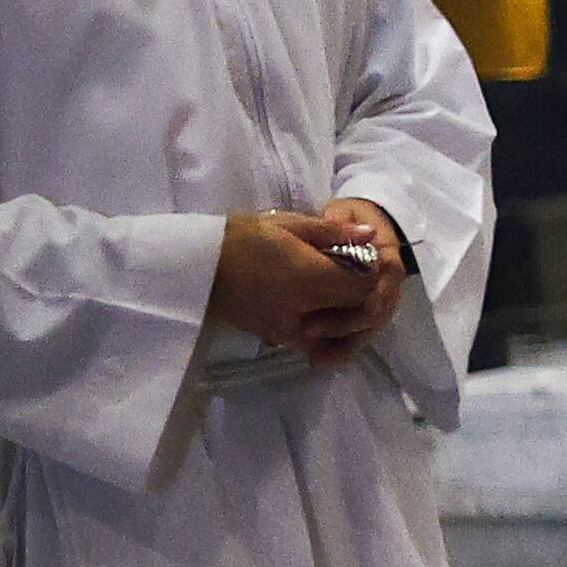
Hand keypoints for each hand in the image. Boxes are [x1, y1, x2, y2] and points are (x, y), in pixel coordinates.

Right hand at [212, 210, 383, 363]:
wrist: (194, 263)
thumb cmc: (240, 236)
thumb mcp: (287, 224)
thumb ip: (332, 232)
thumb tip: (371, 235)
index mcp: (310, 278)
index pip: (363, 286)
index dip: (368, 272)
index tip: (358, 256)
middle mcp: (304, 310)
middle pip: (354, 311)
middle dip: (359, 293)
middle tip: (349, 272)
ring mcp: (288, 329)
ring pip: (337, 332)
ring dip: (345, 315)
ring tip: (334, 291)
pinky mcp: (274, 337)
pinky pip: (312, 342)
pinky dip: (323, 332)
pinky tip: (319, 312)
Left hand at [302, 199, 410, 360]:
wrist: (359, 223)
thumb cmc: (350, 217)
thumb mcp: (344, 212)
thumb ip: (343, 223)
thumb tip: (366, 234)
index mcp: (386, 261)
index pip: (382, 289)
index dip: (363, 305)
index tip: (334, 312)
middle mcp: (386, 286)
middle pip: (375, 318)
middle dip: (345, 329)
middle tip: (307, 331)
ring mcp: (377, 301)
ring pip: (366, 331)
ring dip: (344, 346)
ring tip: (317, 359)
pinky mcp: (362, 311)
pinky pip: (356, 335)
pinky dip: (340, 348)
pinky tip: (318, 357)